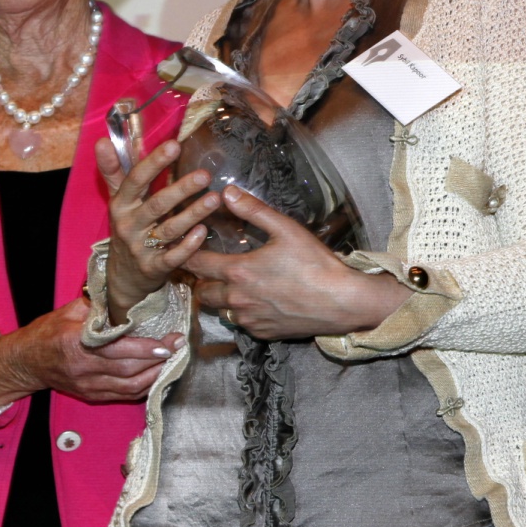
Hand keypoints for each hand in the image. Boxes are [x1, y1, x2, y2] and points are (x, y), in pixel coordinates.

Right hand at [0, 297, 184, 406]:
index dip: (147, 348)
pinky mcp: (91, 396)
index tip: (169, 342)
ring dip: (156, 376)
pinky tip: (157, 375)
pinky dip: (144, 387)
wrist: (25, 363)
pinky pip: (124, 396)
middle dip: (158, 359)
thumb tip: (126, 292)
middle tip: (179, 346)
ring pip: (130, 387)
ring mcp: (88, 386)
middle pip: (129, 369)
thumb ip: (97, 305)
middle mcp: (83, 368)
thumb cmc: (47, 332)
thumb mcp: (69, 311)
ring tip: (173, 361)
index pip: (119, 349)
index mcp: (77, 343)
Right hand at [96, 137, 220, 322]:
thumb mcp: (117, 200)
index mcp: (120, 204)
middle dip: (181, 189)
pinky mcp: (153, 268)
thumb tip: (102, 140)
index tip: (175, 145)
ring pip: (169, 229)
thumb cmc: (127, 228)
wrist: (123, 277)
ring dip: (193, 214)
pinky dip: (188, 245)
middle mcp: (129, 225)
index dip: (155, 162)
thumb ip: (113, 171)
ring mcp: (140, 248)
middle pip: (156, 204)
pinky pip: (172, 257)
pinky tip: (204, 231)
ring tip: (214, 199)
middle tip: (205, 174)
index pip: (136, 179)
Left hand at [181, 185, 411, 339]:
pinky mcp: (262, 333)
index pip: (195, 264)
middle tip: (210, 267)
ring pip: (220, 309)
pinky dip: (242, 312)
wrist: (341, 302)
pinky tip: (258, 300)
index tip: (184, 247)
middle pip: (202, 292)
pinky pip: (241, 323)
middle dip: (201, 279)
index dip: (186, 254)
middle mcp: (237, 299)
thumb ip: (253, 210)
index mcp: (238, 271)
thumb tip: (227, 193)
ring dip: (221, 297)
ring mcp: (249, 320)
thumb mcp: (286, 229)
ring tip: (234, 283)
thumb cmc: (315, 264)